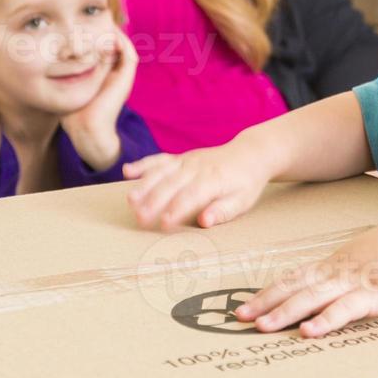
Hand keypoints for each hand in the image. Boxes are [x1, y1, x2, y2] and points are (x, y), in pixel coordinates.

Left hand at [61, 29, 137, 170]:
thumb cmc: (73, 112)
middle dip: (106, 33)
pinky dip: (122, 42)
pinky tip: (110, 34)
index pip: (105, 51)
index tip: (85, 28)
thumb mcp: (67, 88)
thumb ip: (64, 75)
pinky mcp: (126, 79)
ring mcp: (122, 77)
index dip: (98, 38)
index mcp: (104, 78)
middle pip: (116, 47)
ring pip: (124, 48)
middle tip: (95, 20)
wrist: (86, 129)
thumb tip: (49, 60)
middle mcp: (115, 76)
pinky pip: (129, 54)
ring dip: (115, 35)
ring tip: (104, 23)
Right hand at [124, 141, 271, 229]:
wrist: (250, 153)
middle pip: (171, 184)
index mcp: (213, 179)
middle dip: (154, 201)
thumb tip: (204, 221)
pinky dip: (143, 164)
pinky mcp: (180, 157)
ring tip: (130, 201)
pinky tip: (127, 171)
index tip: (164, 224)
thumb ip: (223, 211)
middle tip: (140, 219)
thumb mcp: (243, 201)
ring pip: (161, 171)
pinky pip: (159, 159)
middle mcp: (196, 167)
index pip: (191, 196)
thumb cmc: (246, 182)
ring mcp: (186, 160)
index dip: (177, 210)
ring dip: (144, 185)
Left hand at [234, 206, 377, 337]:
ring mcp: (354, 283)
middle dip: (265, 303)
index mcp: (336, 264)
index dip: (269, 292)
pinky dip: (325, 321)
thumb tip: (334, 286)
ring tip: (262, 326)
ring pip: (311, 298)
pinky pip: (345, 309)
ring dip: (284, 313)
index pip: (294, 278)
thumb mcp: (369, 257)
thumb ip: (351, 270)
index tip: (247, 304)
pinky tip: (309, 332)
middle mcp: (338, 272)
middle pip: (294, 288)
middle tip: (238, 317)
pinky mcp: (374, 294)